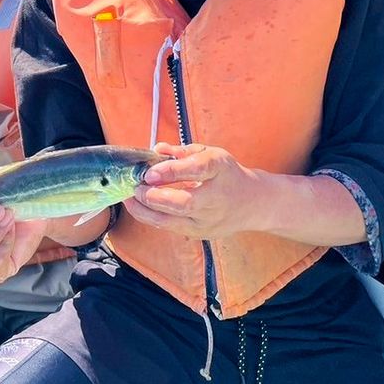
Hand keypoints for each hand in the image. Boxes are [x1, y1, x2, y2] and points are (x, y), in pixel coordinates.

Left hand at [124, 142, 266, 238]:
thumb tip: (156, 149)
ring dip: (146, 211)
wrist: (253, 203)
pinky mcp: (201, 234)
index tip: (150, 172)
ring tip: (130, 199)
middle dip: (155, 197)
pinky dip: (152, 218)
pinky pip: (171, 228)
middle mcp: (217, 198)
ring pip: (174, 221)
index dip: (171, 171)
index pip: (197, 169)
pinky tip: (139, 208)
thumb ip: (182, 152)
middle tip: (136, 188)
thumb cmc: (226, 174)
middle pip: (184, 203)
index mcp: (221, 170)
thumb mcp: (211, 154)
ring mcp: (210, 220)